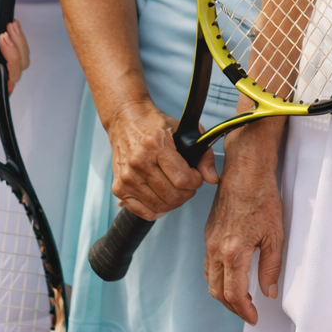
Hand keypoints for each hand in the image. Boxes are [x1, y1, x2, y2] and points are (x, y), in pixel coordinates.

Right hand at [106, 98, 204, 220]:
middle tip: (188, 185)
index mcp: (156, 145)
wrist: (126, 120)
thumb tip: (212, 179)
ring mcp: (127, 177)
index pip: (183, 179)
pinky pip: (143, 211)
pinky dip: (157, 210)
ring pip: (159, 206)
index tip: (196, 177)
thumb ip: (203, 154)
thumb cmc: (154, 125)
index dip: (196, 182)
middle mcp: (139, 162)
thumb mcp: (184, 130)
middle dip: (187, 193)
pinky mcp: (119, 188)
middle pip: (172, 195)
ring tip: (176, 190)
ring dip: (174, 202)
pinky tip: (162, 198)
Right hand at [205, 119, 284, 323]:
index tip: (254, 317)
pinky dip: (216, 279)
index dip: (244, 310)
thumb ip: (271, 267)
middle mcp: (216, 249)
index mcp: (233, 252)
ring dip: (223, 295)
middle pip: (218, 292)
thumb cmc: (262, 198)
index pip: (234, 294)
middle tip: (248, 313)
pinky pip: (207, 265)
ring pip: (210, 280)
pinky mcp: (208, 233)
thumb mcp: (275, 235)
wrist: (245, 171)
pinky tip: (229, 278)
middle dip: (233, 307)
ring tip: (241, 300)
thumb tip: (269, 292)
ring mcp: (209, 241)